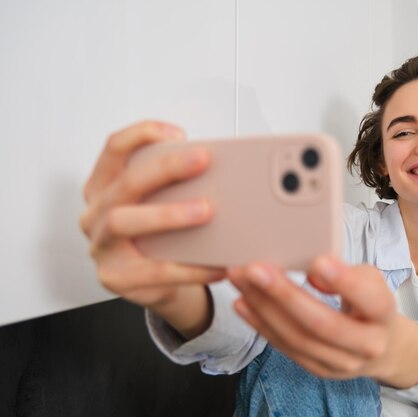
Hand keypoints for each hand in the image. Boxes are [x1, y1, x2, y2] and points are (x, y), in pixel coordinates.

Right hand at [80, 121, 226, 336]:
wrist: (154, 284)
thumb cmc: (160, 235)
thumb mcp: (161, 203)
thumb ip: (175, 185)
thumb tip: (220, 170)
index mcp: (106, 186)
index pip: (115, 148)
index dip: (143, 134)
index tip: (179, 134)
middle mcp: (96, 212)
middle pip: (126, 182)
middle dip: (166, 168)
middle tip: (203, 161)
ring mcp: (101, 245)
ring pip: (123, 222)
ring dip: (167, 214)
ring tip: (206, 211)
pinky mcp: (115, 277)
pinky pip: (153, 271)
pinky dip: (189, 268)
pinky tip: (218, 264)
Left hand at [228, 257, 417, 386]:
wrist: (382, 348)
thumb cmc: (370, 304)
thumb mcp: (370, 282)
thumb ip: (347, 275)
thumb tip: (313, 271)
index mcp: (384, 316)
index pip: (370, 300)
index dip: (345, 282)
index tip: (319, 261)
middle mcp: (366, 346)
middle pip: (322, 323)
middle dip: (285, 295)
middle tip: (255, 269)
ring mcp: (340, 363)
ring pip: (297, 338)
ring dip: (263, 307)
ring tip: (241, 280)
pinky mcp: (316, 369)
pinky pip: (284, 347)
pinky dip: (260, 324)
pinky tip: (242, 302)